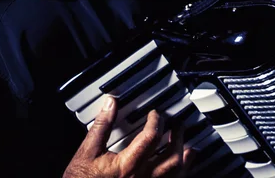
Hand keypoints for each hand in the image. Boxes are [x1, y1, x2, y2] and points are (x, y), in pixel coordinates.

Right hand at [63, 96, 194, 177]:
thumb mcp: (86, 153)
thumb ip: (101, 127)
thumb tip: (110, 103)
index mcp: (127, 166)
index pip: (151, 138)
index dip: (156, 121)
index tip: (155, 114)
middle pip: (172, 157)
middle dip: (178, 137)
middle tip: (178, 124)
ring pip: (176, 174)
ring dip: (184, 157)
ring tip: (187, 144)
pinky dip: (179, 173)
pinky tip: (181, 166)